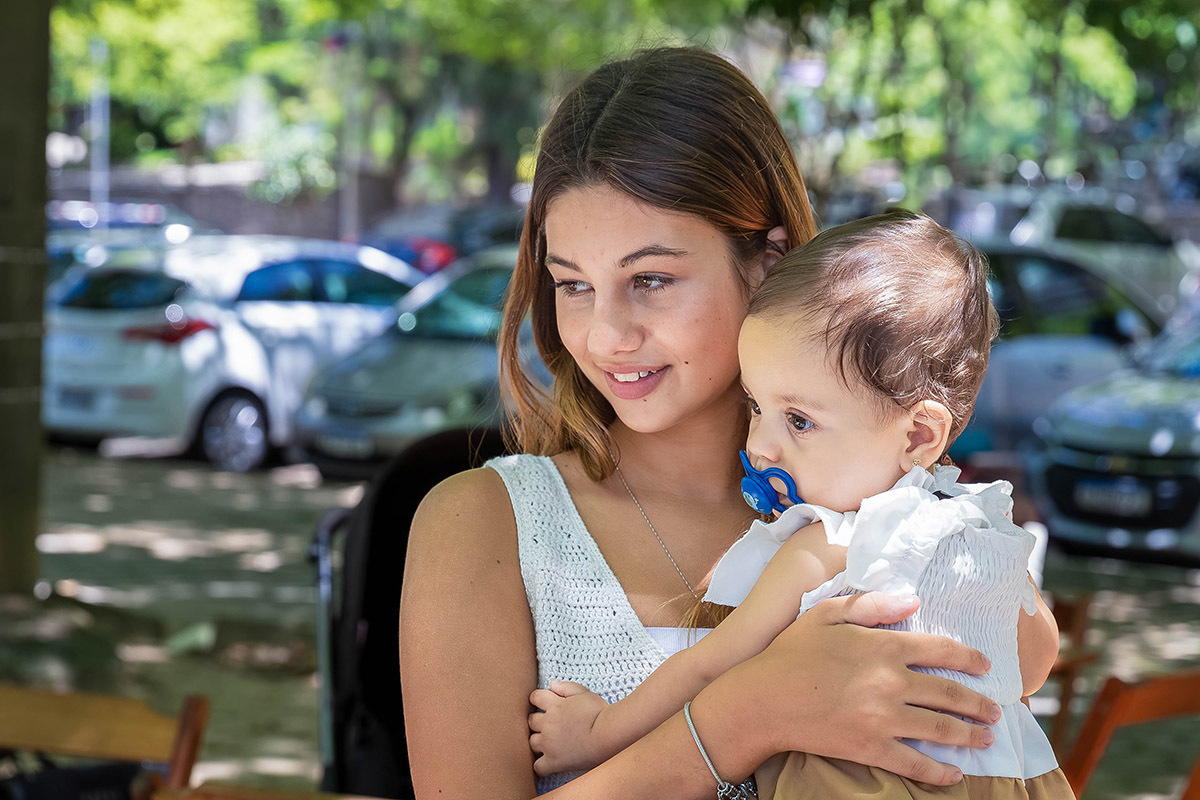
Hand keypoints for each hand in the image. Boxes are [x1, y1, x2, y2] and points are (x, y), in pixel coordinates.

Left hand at [529, 681, 610, 775]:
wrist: (608, 735)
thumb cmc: (600, 713)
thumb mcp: (586, 694)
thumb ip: (567, 687)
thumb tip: (552, 684)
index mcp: (554, 705)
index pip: (535, 697)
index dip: (537, 699)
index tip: (543, 704)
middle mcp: (548, 723)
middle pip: (531, 721)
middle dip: (537, 721)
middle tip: (549, 725)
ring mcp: (548, 743)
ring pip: (532, 742)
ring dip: (538, 741)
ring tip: (549, 743)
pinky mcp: (554, 761)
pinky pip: (538, 767)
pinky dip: (541, 765)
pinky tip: (548, 763)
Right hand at [692, 592, 998, 786]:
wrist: (763, 699)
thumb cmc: (791, 653)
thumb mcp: (826, 614)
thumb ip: (871, 605)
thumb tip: (912, 600)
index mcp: (883, 646)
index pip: (941, 650)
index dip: (969, 659)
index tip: (985, 667)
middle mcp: (891, 681)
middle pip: (951, 694)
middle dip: (979, 704)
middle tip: (994, 711)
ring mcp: (884, 717)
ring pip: (942, 729)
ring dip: (970, 736)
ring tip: (985, 739)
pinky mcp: (872, 747)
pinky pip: (916, 763)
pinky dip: (940, 772)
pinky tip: (953, 774)